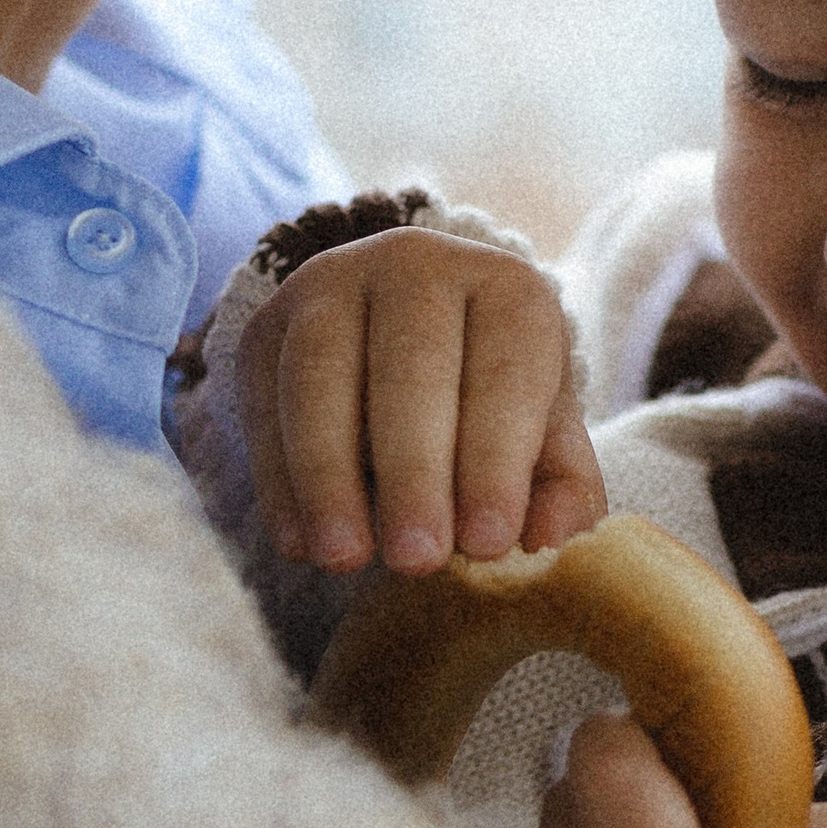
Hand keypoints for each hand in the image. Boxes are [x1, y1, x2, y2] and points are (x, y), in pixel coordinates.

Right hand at [240, 229, 604, 574]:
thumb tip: (550, 537)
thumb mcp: (543, 432)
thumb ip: (561, 486)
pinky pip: (266, 402)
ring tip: (344, 559)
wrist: (399, 339)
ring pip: (320, 376)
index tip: (487, 543)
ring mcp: (330, 287)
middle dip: (413, 472)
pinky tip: (299, 543)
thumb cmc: (489, 400)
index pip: (504, 370)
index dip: (496, 460)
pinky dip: (280, 480)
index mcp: (506, 287)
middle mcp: (416, 267)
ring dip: (330, 477)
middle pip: (410, 367)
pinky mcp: (266, 327)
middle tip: (416, 560)